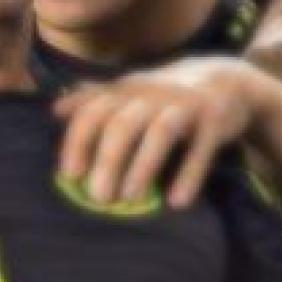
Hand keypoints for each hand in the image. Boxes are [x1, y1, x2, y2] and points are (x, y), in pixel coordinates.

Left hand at [55, 56, 271, 208]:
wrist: (227, 80)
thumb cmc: (166, 95)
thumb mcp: (130, 92)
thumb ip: (94, 100)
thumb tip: (55, 110)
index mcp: (128, 91)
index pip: (95, 111)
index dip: (79, 141)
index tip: (69, 175)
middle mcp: (154, 95)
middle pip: (124, 124)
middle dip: (107, 160)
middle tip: (97, 197)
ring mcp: (186, 105)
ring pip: (160, 132)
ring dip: (143, 166)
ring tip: (130, 199)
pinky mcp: (216, 120)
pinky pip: (202, 147)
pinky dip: (190, 173)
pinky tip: (178, 202)